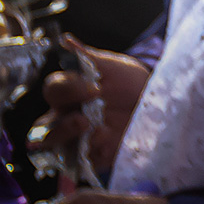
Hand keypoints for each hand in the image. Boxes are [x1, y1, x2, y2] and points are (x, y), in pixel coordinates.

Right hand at [31, 37, 149, 178]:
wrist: (161, 104)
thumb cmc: (133, 83)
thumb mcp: (115, 67)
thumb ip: (89, 57)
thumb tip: (66, 40)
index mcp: (71, 94)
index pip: (54, 90)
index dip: (69, 88)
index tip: (95, 87)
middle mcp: (68, 118)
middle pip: (43, 128)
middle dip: (59, 126)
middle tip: (85, 119)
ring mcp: (78, 139)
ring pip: (55, 148)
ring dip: (71, 142)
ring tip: (96, 132)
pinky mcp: (93, 156)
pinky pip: (80, 162)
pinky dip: (91, 154)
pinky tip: (107, 143)